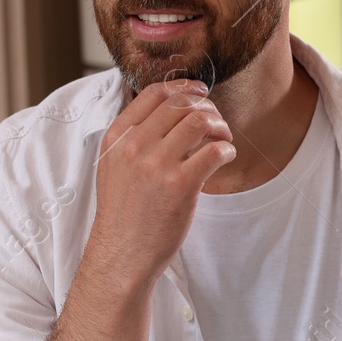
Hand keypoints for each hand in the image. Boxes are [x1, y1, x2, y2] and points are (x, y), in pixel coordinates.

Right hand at [84, 77, 234, 294]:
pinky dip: (227, 149)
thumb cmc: (123, 214)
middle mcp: (135, 146)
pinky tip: (225, 157)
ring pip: (200, 121)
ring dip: (220, 126)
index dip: (182, 87)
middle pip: (180, 104)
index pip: (153, 93)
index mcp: (117, 138)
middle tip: (216, 123)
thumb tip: (166, 113)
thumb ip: (133, 139)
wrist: (122, 253)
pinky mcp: (181, 185)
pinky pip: (215, 150)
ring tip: (223, 139)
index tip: (198, 92)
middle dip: (206, 108)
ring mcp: (157, 165)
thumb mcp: (114, 167)